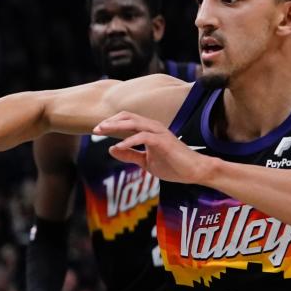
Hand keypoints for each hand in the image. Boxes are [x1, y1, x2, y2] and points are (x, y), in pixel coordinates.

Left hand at [94, 111, 214, 183]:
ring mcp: (159, 133)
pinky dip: (129, 141)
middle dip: (109, 122)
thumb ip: (130, 155)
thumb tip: (111, 149)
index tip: (97, 130)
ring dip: (116, 126)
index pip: (127, 120)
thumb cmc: (173, 166)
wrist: (194, 172)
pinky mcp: (164, 141)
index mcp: (148, 130)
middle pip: (127, 117)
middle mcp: (153, 127)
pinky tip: (118, 147)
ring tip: (101, 131)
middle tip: (95, 129)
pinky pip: (143, 137)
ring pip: (134, 123)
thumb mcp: (145, 162)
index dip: (111, 123)